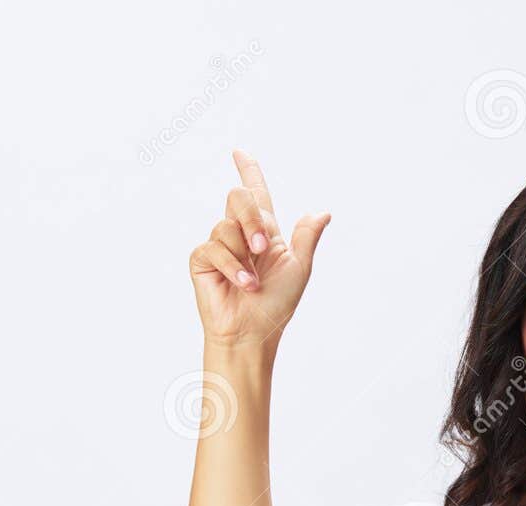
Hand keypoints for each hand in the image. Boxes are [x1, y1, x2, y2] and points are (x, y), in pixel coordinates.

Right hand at [188, 149, 330, 350]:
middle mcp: (241, 233)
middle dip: (251, 217)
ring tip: (252, 282)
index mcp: (265, 232)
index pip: (256, 194)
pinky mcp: (202, 259)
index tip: (240, 152)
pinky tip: (242, 284)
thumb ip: (307, 237)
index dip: (248, 170)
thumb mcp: (299, 269)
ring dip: (245, 254)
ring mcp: (220, 245)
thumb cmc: (276, 304)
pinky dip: (232, 266)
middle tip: (263, 247)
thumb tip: (323, 212)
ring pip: (227, 225)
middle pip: (239, 197)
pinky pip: (213, 247)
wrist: (253, 332)